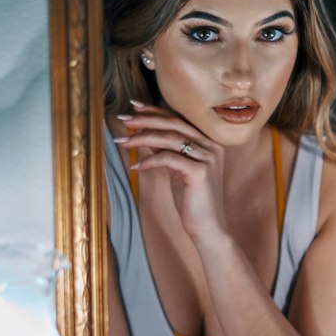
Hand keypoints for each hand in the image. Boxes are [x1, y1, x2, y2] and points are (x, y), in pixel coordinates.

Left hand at [116, 103, 226, 243]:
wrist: (207, 228)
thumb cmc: (192, 200)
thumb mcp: (177, 170)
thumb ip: (167, 150)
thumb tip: (146, 133)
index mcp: (208, 142)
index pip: (178, 120)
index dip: (155, 112)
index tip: (133, 107)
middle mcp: (211, 146)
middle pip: (173, 124)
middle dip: (145, 120)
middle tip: (124, 120)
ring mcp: (207, 158)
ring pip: (169, 139)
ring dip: (142, 139)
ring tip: (123, 142)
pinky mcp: (199, 172)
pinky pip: (168, 159)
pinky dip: (149, 161)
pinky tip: (136, 166)